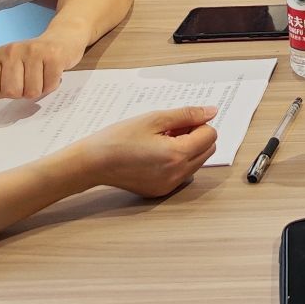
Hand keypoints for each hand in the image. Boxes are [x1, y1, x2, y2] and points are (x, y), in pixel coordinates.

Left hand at [0, 30, 85, 105]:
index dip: (3, 92)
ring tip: (43, 76)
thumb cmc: (34, 59)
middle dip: (23, 92)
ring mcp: (34, 52)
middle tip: (30, 79)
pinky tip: (53, 73)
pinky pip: (49, 86)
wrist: (63, 38)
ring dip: (40, 89)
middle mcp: (14, 50)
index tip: (14, 82)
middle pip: (11, 92)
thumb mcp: (9, 71)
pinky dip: (52, 85)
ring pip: (32, 91)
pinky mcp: (54, 55)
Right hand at [71, 106, 219, 197]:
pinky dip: (177, 162)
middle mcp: (176, 174)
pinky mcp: (160, 191)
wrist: (92, 163)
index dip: (199, 124)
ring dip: (188, 149)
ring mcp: (169, 186)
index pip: (210, 136)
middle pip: (208, 150)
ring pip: (197, 163)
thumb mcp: (154, 119)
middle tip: (172, 129)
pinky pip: (182, 174)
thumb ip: (187, 115)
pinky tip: (156, 154)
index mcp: (177, 155)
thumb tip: (212, 111)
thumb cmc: (119, 138)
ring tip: (163, 140)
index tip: (180, 121)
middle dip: (196, 136)